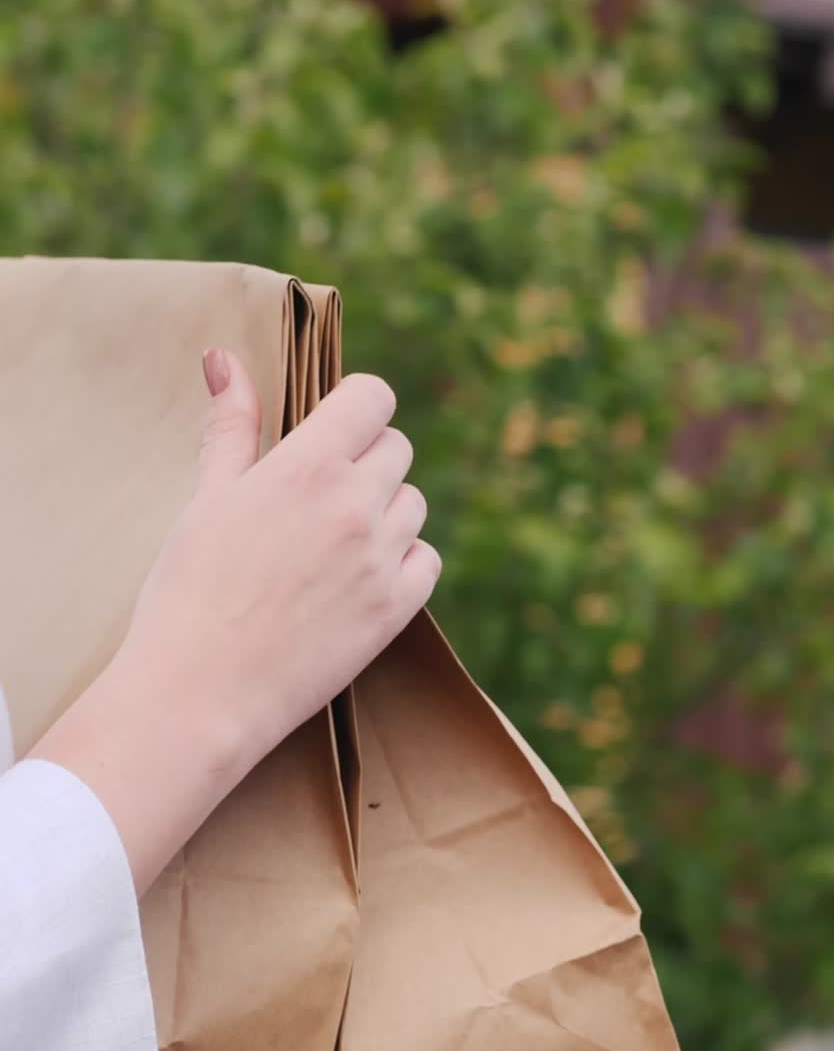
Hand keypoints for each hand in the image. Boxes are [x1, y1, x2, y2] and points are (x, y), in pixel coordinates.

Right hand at [31, 350, 439, 891]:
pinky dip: (404, 562)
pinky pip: (428, 560)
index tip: (337, 429)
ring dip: (385, 512)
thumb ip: (232, 426)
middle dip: (366, 460)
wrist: (201, 691)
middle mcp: (356, 505)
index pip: (373, 398)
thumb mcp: (206, 498)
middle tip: (323, 496)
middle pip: (397, 449)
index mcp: (307, 467)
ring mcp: (382, 558)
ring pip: (414, 505)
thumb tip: (225, 359)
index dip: (358, 407)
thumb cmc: (189, 591)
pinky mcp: (398, 608)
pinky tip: (361, 578)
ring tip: (332, 545)